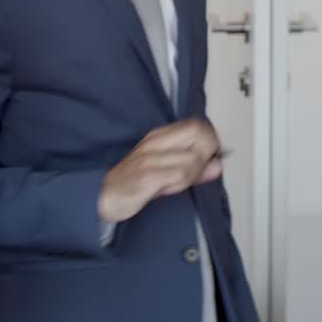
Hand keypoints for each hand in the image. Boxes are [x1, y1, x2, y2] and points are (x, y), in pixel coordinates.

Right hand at [98, 118, 222, 223]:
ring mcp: (150, 158)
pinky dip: (181, 184)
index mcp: (159, 137)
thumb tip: (218, 165)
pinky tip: (169, 189)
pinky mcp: (147, 176)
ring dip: (193, 175)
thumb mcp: (165, 172)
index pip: (196, 125)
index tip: (208, 158)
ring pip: (191, 158)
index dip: (210, 140)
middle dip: (206, 154)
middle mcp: (155, 142)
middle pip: (197, 133)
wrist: (103, 196)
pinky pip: (179, 175)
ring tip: (177, 184)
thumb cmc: (133, 182)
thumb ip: (193, 168)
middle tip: (197, 171)